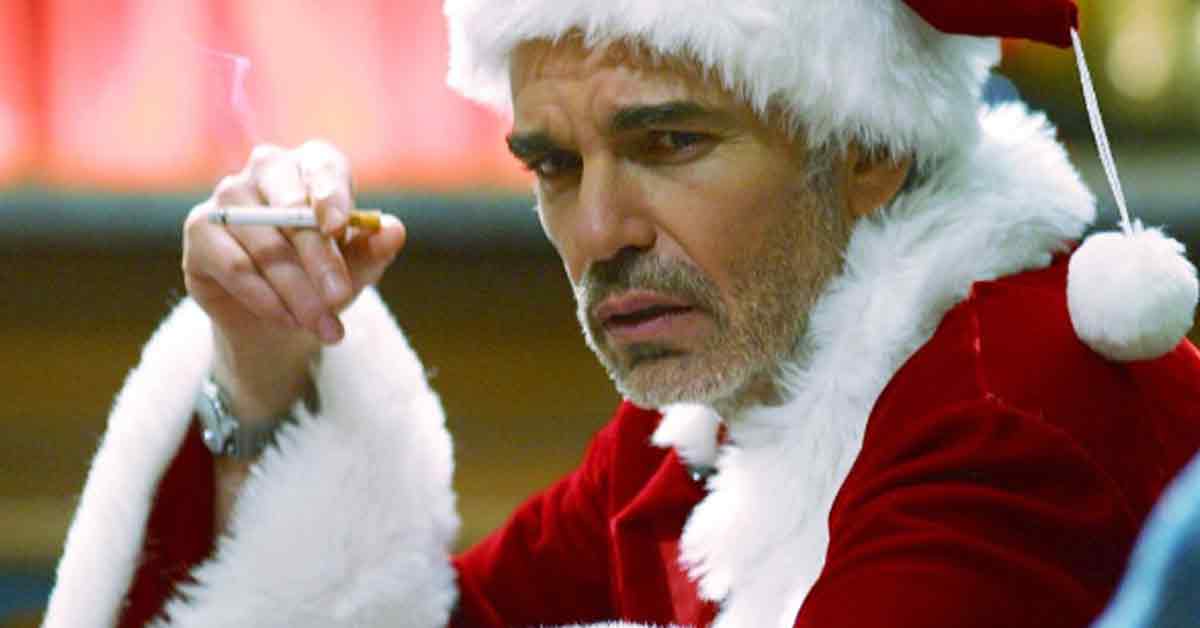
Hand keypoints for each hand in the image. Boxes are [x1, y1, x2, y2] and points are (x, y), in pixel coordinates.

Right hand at [182, 141, 405, 415]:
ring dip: (296, 292)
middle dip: (318, 259)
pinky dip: (265, 298)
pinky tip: (289, 320)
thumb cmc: (323, 276)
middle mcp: (266, 169)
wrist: (277, 316)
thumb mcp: (356, 267)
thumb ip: (375, 248)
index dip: (330, 194)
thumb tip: (395, 230)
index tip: (337, 227)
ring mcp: (229, 197)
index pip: (322, 166)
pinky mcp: (200, 230)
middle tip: (339, 297)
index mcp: (311, 164)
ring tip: (322, 326)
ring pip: (266, 247)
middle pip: (291, 209)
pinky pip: (235, 266)